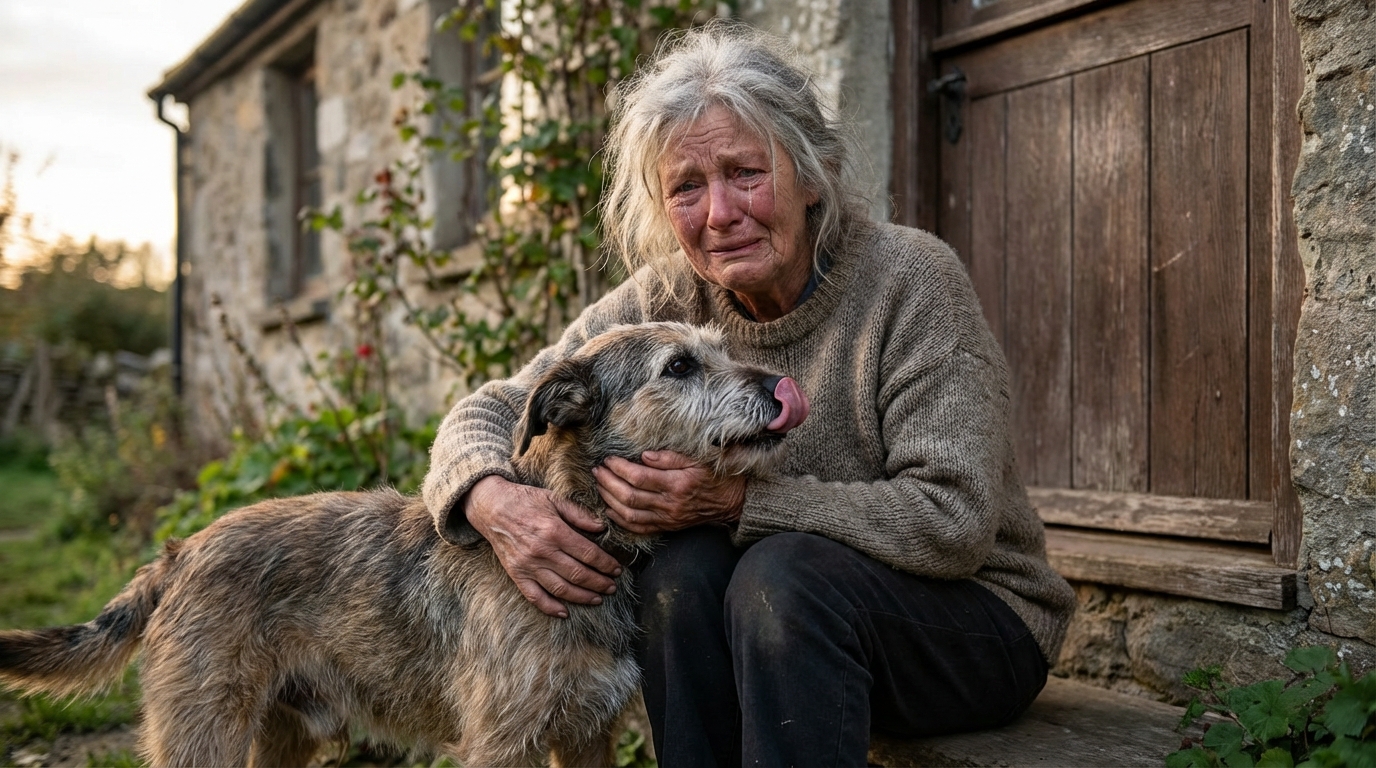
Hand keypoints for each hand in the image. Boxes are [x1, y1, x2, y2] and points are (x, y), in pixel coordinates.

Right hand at [463, 475, 622, 618]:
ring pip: (561, 588)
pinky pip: (534, 596)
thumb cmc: (525, 500)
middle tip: (612, 587)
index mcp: (555, 531)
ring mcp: (528, 565)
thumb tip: (602, 526)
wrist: (491, 507)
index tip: (616, 569)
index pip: (588, 554)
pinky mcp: (516, 574)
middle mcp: (542, 551)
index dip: (606, 564)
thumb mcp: (554, 499)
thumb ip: (579, 514)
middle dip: (599, 583)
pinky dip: (550, 607)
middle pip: (578, 574)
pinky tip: (564, 612)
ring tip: (597, 599)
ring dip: (582, 597)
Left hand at [594, 451, 746, 534]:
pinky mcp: (667, 527)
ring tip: (599, 485)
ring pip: (629, 514)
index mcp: (677, 484)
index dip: (619, 469)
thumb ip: (670, 457)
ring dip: (609, 500)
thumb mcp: (697, 459)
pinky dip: (620, 520)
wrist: (732, 502)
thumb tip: (644, 456)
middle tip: (597, 471)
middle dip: (608, 483)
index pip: (639, 478)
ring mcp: (668, 519)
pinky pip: (638, 528)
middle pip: (629, 497)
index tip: (608, 459)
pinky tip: (608, 509)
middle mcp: (670, 504)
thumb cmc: (715, 476)